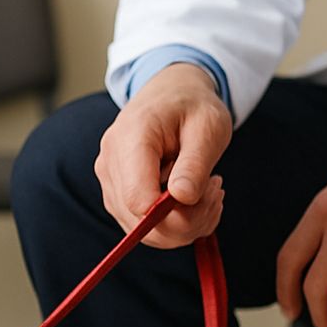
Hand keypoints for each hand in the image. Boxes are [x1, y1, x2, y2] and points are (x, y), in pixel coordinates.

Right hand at [96, 63, 232, 247]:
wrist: (169, 94)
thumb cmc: (191, 106)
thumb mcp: (207, 126)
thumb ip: (195, 163)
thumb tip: (183, 199)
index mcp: (130, 139)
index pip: (139, 200)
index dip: (176, 213)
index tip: (211, 190)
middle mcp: (110, 164)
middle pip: (141, 223)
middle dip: (188, 221)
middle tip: (216, 192)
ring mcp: (110, 182)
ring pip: (145, 232)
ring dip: (185, 224)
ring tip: (208, 191)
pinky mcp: (117, 195)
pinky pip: (145, 228)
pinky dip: (176, 224)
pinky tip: (194, 198)